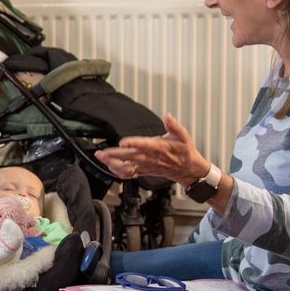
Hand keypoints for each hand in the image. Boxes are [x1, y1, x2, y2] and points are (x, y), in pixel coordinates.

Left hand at [95, 114, 211, 187]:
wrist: (188, 169)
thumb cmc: (184, 150)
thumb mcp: (183, 135)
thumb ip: (174, 125)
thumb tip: (168, 116)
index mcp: (160, 148)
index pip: (145, 145)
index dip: (134, 143)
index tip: (123, 141)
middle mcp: (152, 158)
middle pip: (132, 156)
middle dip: (116, 155)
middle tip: (103, 152)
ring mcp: (147, 166)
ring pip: (128, 166)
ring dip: (113, 163)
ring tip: (101, 157)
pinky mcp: (145, 171)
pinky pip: (130, 174)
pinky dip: (119, 172)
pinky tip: (109, 166)